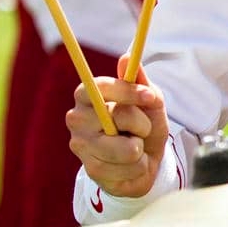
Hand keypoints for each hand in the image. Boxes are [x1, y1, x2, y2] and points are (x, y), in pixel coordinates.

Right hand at [66, 55, 168, 198]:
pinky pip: (129, 167)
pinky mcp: (91, 169)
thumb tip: (127, 57)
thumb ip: (140, 82)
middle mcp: (77, 119)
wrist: (145, 162)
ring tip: (135, 147)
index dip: (127, 91)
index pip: (100, 86)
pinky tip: (131, 165)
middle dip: (142, 124)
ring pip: (127, 147)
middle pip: (117, 116)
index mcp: (88, 96)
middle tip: (143, 129)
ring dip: (141, 148)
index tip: (150, 96)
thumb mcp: (150, 102)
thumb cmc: (144, 126)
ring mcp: (81, 145)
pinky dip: (139, 166)